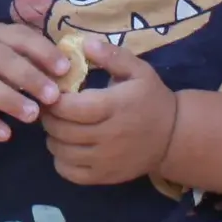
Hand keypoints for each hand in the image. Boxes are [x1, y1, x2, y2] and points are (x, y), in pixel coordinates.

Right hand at [0, 24, 69, 142]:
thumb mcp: (14, 51)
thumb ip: (38, 59)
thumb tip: (73, 73)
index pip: (21, 38)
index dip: (43, 52)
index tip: (65, 69)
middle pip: (1, 60)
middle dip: (28, 77)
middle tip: (53, 97)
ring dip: (8, 100)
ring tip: (32, 116)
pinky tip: (6, 135)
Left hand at [41, 38, 179, 185]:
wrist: (173, 136)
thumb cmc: (151, 99)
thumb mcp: (138, 70)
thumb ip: (111, 56)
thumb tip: (84, 44)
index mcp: (114, 107)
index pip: (70, 107)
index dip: (53, 100)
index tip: (52, 92)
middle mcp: (108, 136)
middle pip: (62, 130)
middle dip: (49, 117)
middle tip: (49, 107)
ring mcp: (106, 160)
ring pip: (61, 152)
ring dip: (52, 137)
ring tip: (58, 125)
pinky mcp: (105, 177)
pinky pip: (70, 173)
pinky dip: (61, 160)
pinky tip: (67, 147)